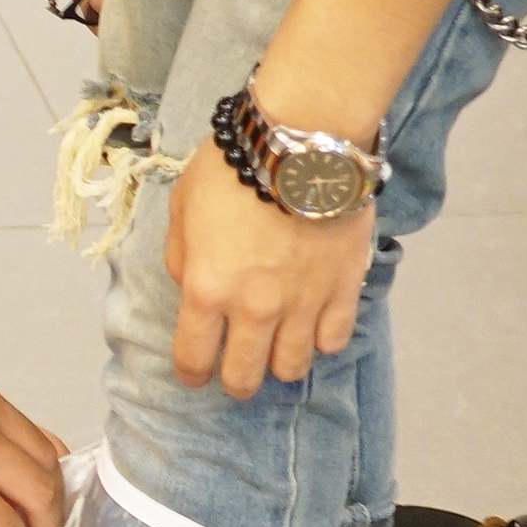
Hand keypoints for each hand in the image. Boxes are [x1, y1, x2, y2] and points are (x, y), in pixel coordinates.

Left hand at [164, 140, 375, 396]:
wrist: (302, 144)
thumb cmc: (233, 168)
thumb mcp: (182, 207)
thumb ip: (182, 257)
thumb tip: (192, 287)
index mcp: (207, 290)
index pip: (193, 357)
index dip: (191, 373)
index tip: (195, 375)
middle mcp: (254, 309)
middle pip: (245, 375)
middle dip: (236, 381)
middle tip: (237, 373)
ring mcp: (304, 304)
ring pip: (293, 366)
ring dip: (281, 365)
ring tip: (278, 351)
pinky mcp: (344, 290)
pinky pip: (335, 339)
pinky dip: (323, 339)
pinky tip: (315, 326)